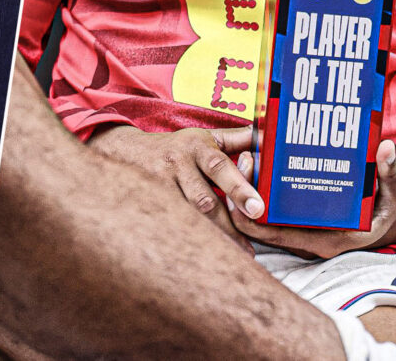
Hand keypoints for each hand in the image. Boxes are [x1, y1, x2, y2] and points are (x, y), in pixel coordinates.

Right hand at [90, 125, 263, 252]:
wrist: (127, 150)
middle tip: (250, 250)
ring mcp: (160, 185)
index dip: (239, 188)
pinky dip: (189, 240)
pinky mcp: (149, 202)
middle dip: (228, 225)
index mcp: (197, 147)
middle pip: (204, 199)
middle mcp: (178, 165)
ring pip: (188, 217)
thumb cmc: (177, 147)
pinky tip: (204, 257)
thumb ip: (237, 139)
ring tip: (234, 259)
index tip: (258, 209)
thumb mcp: (204, 137)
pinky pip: (172, 224)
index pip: (220, 167)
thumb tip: (268, 136)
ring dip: (212, 239)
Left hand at [229, 140, 395, 258]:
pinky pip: (269, 215)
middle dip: (245, 196)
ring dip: (249, 192)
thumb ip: (389, 174)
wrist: (384, 226)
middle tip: (243, 159)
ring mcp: (300, 235)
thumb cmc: (385, 213)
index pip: (276, 234)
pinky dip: (258, 194)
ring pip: (262, 220)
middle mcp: (308, 241)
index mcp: (326, 240)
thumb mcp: (390, 196)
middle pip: (262, 227)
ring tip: (245, 157)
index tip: (244, 183)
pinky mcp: (297, 225)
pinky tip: (254, 167)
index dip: (253, 214)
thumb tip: (388, 149)